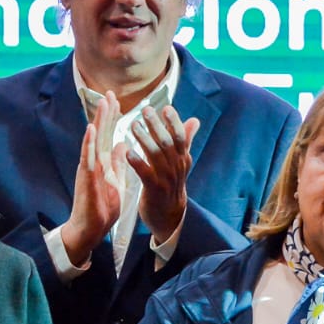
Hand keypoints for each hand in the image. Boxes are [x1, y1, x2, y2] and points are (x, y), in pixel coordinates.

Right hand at [62, 92, 123, 265]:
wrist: (92, 229)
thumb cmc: (103, 208)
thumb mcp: (116, 181)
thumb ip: (118, 163)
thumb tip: (123, 144)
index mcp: (103, 162)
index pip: (108, 135)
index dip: (112, 117)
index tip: (116, 99)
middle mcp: (94, 162)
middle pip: (100, 133)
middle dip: (105, 112)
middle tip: (109, 92)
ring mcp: (88, 168)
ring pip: (93, 140)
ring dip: (97, 121)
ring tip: (102, 104)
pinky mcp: (85, 178)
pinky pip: (87, 157)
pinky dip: (89, 143)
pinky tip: (91, 129)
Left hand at [129, 104, 199, 240]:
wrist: (169, 215)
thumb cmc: (171, 184)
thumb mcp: (180, 162)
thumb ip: (185, 140)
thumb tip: (195, 120)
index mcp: (182, 158)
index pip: (180, 137)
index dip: (174, 122)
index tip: (166, 108)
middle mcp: (176, 167)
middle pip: (167, 143)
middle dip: (157, 125)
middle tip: (145, 110)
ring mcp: (166, 179)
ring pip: (156, 155)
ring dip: (144, 139)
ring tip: (133, 125)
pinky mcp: (153, 190)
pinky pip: (145, 174)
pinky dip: (137, 162)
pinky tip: (128, 152)